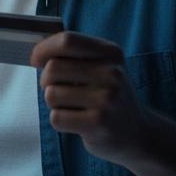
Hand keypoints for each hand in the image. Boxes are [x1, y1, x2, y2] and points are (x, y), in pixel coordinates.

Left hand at [29, 31, 151, 168]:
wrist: (139, 134)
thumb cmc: (110, 98)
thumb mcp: (102, 68)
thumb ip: (74, 56)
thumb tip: (37, 54)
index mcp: (111, 53)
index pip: (67, 40)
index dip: (44, 49)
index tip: (36, 59)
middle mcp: (112, 73)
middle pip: (53, 68)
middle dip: (46, 81)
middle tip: (60, 90)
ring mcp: (106, 99)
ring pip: (51, 95)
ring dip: (55, 104)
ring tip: (74, 108)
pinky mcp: (98, 123)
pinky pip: (56, 117)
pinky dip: (60, 121)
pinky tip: (78, 122)